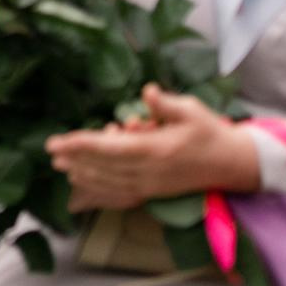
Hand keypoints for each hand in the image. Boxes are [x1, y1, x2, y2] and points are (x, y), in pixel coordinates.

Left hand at [46, 86, 257, 211]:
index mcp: (157, 150)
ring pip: (110, 182)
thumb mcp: (192, 111)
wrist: (234, 164)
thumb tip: (147, 91)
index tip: (59, 141)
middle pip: (105, 167)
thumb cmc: (210, 133)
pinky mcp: (155, 192)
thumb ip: (166, 103)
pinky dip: (101, 190)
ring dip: (85, 174)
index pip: (111, 149)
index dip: (82, 145)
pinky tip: (84, 185)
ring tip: (62, 166)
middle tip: (51, 151)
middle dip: (76, 159)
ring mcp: (152, 185)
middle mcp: (150, 172)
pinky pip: (122, 194)